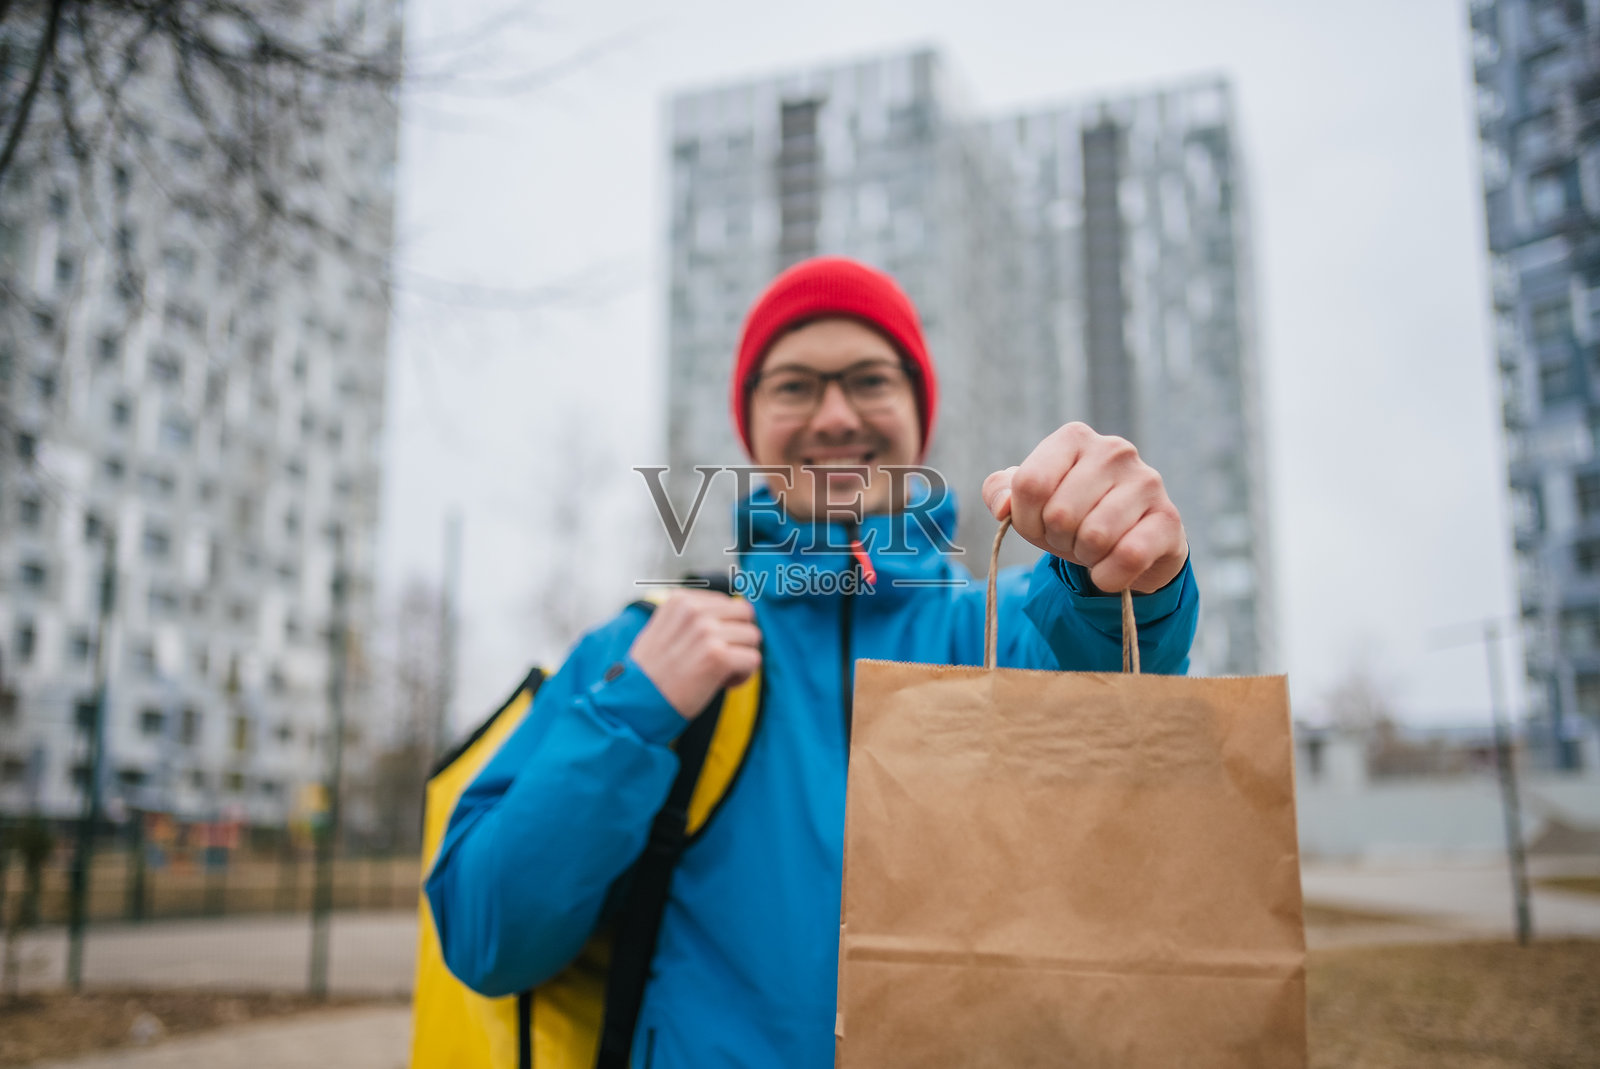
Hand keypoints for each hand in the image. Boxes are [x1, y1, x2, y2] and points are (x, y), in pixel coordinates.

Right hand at [629, 591, 761, 718]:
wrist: (636, 704)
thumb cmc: (652, 673)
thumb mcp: (663, 629)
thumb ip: (693, 617)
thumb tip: (733, 611)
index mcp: (681, 600)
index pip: (729, 603)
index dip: (725, 628)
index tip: (707, 649)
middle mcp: (695, 611)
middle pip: (746, 615)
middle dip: (739, 638)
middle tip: (720, 660)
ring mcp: (707, 632)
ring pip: (753, 637)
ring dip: (742, 658)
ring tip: (718, 673)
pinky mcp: (718, 656)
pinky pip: (754, 659)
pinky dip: (743, 676)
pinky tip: (723, 684)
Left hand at [982, 422, 1187, 593]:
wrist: (1132, 542)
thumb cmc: (1075, 515)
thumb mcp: (1032, 502)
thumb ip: (1002, 493)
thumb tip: (1002, 506)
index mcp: (1074, 438)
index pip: (1029, 484)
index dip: (1026, 519)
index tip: (1039, 525)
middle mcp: (1113, 450)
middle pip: (1059, 514)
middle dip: (1057, 540)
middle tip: (1072, 538)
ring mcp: (1146, 481)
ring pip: (1094, 536)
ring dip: (1085, 556)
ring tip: (1094, 548)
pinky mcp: (1169, 518)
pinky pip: (1128, 556)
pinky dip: (1109, 575)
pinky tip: (1111, 569)